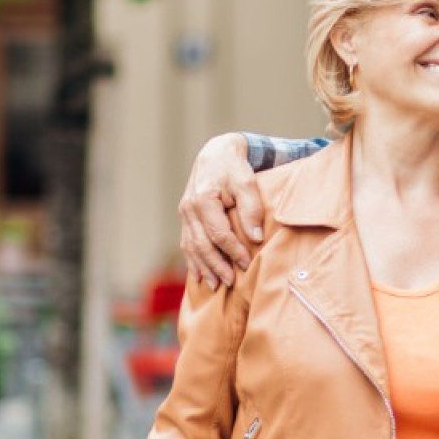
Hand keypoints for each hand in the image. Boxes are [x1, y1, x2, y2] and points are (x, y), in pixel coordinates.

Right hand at [178, 134, 264, 287]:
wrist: (216, 154)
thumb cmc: (234, 168)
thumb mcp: (247, 182)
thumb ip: (251, 209)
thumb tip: (254, 237)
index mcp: (203, 200)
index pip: (218, 234)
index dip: (233, 252)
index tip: (246, 264)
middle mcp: (189, 209)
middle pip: (202, 245)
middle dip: (216, 266)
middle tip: (230, 282)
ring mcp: (184, 214)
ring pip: (191, 247)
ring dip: (203, 268)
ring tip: (215, 285)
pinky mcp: (186, 218)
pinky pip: (187, 243)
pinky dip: (193, 260)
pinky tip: (200, 275)